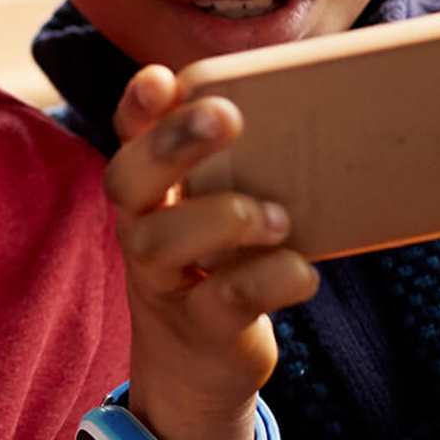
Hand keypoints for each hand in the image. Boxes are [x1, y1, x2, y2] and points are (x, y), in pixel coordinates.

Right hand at [107, 65, 318, 439]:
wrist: (196, 362)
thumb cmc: (218, 262)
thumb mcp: (214, 208)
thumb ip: (235, 165)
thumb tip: (311, 104)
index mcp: (148, 190)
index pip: (127, 136)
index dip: (137, 106)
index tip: (162, 77)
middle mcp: (140, 229)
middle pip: (127, 180)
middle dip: (172, 144)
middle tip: (226, 116)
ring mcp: (162, 281)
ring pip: (159, 242)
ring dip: (220, 218)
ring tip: (276, 216)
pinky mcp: (199, 327)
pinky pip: (222, 300)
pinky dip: (268, 280)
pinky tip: (301, 270)